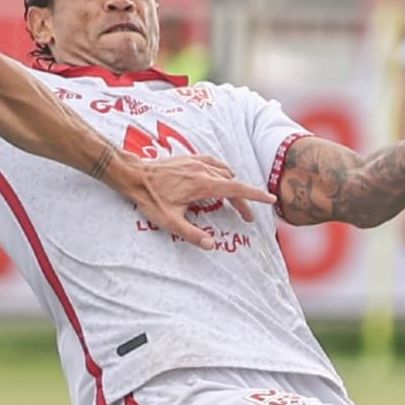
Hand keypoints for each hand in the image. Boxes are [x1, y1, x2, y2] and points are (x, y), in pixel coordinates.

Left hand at [115, 152, 277, 250]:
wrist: (133, 174)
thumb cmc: (150, 198)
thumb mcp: (169, 221)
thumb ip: (191, 234)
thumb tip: (211, 245)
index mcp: (202, 185)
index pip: (237, 189)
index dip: (256, 196)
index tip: (271, 199)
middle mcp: (203, 171)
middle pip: (233, 184)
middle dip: (244, 200)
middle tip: (247, 218)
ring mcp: (196, 162)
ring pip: (224, 173)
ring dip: (233, 186)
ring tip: (234, 202)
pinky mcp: (189, 158)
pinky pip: (213, 163)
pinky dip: (222, 172)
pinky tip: (219, 178)